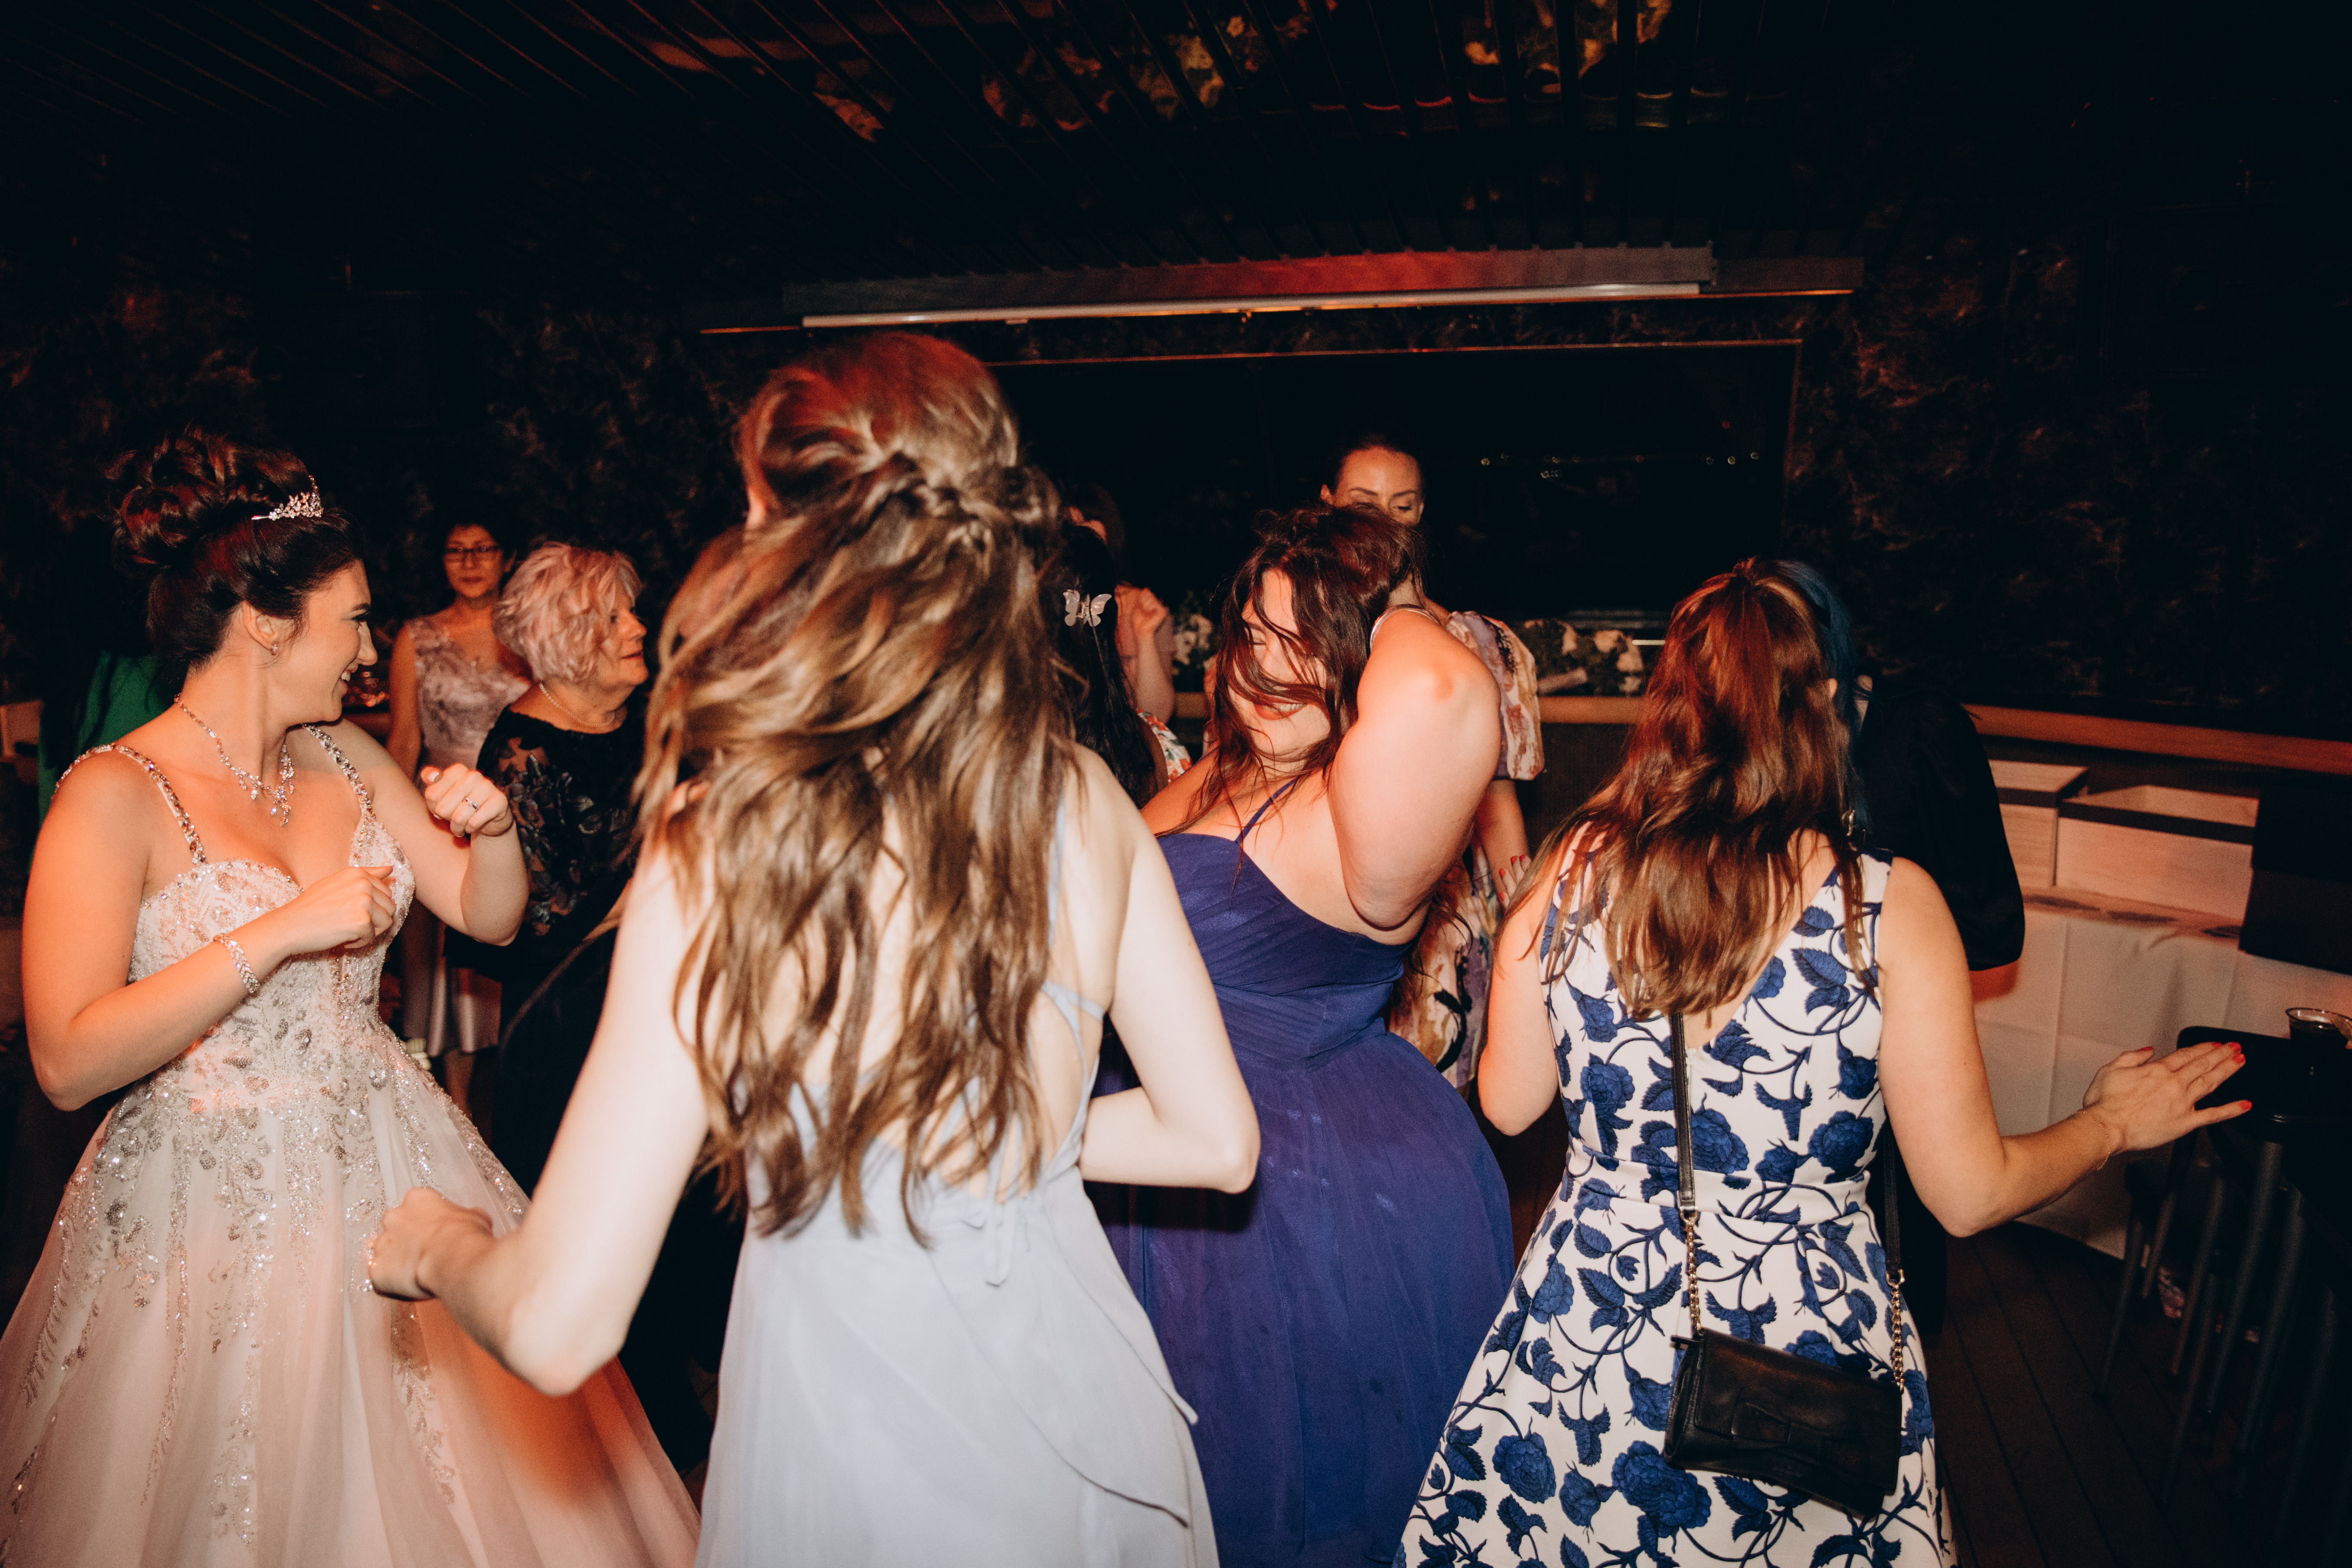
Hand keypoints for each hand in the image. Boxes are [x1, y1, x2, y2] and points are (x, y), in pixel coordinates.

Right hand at [268, 864, 398, 956]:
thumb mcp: (336, 883)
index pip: (385, 892)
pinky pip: (372, 937)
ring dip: (369, 931)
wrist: (289, 926)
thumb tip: (391, 868)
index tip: (351, 911)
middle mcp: (363, 884)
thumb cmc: (311, 907)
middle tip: (350, 924)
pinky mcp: (362, 922)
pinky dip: (359, 942)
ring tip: (347, 931)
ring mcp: (363, 902)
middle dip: (374, 920)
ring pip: (386, 922)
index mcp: (358, 873)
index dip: (372, 907)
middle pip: (389, 907)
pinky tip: (342, 939)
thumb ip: (366, 875)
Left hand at [369, 1185, 494, 1300]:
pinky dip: (393, 1285)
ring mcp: (381, 1245)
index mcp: (417, 1199)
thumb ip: (463, 1215)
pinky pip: (382, 1280)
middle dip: (407, 1240)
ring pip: (386, 1254)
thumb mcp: (476, 1216)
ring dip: (399, 1263)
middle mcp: (394, 1217)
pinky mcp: (376, 1271)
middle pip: (396, 1228)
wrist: (456, 1261)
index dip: (428, 1221)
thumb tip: (469, 1220)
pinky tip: (411, 1287)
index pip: (416, 1206)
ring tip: (420, 1273)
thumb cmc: (466, 1237)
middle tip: (427, 1252)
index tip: (437, 1230)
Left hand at [419, 764, 514, 839]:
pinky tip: (472, 827)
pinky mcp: (499, 801)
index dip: (433, 807)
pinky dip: (470, 829)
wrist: (488, 818)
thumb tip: (430, 776)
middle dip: (446, 819)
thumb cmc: (460, 804)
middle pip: (443, 808)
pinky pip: (474, 822)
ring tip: (460, 828)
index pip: (431, 795)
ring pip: (459, 817)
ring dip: (457, 828)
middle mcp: (473, 775)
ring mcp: (488, 787)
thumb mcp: (442, 792)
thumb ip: (430, 779)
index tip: (440, 808)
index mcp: (457, 770)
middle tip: (451, 819)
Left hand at [1119, 584, 1169, 639]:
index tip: (1139, 606)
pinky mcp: (1162, 612)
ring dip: (1145, 605)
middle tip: (1142, 610)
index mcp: (1153, 602)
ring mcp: (1161, 608)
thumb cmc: (1138, 619)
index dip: (1141, 597)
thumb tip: (1146, 588)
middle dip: (1143, 601)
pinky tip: (1148, 613)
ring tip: (1144, 612)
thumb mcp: (1138, 605)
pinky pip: (1155, 604)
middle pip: (1150, 594)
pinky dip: (1149, 608)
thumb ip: (1142, 597)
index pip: (1148, 592)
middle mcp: (1158, 604)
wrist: (1140, 630)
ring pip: (1152, 599)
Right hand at [2080, 1039, 2249, 1154]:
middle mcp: (2173, 1084)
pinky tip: (2244, 1105)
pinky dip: (2231, 1109)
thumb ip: (2131, 1057)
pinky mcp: (2185, 1122)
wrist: (2105, 1127)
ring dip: (2227, 1070)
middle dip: (2221, 1054)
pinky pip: (2213, 1115)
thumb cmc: (2105, 1104)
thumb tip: (2148, 1050)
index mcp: (2157, 1070)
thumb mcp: (2110, 1070)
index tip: (2213, 1044)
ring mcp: (2182, 1103)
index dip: (2202, 1048)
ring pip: (2211, 1082)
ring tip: (2240, 1062)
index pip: (2185, 1054)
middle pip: (2202, 1065)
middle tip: (2234, 1048)